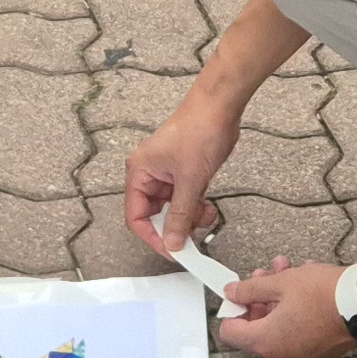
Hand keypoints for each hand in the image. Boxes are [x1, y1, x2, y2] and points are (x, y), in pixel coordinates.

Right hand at [124, 99, 238, 257]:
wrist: (220, 107)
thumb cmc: (199, 130)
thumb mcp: (190, 180)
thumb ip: (180, 215)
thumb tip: (173, 243)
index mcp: (139, 173)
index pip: (136, 217)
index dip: (153, 237)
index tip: (172, 250)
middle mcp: (149, 175)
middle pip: (155, 216)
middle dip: (175, 227)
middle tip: (193, 236)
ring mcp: (167, 175)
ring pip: (173, 210)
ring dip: (190, 217)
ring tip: (205, 213)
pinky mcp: (184, 173)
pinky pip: (185, 200)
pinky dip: (196, 207)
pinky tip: (208, 206)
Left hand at [217, 259, 356, 357]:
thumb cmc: (325, 294)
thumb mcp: (281, 283)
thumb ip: (250, 289)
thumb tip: (232, 293)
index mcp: (266, 342)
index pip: (230, 333)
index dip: (232, 310)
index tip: (239, 293)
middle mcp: (281, 356)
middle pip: (256, 328)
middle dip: (259, 298)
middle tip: (266, 275)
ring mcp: (301, 356)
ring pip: (278, 326)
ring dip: (279, 299)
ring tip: (288, 271)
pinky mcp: (319, 352)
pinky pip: (297, 331)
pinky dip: (296, 311)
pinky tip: (306, 284)